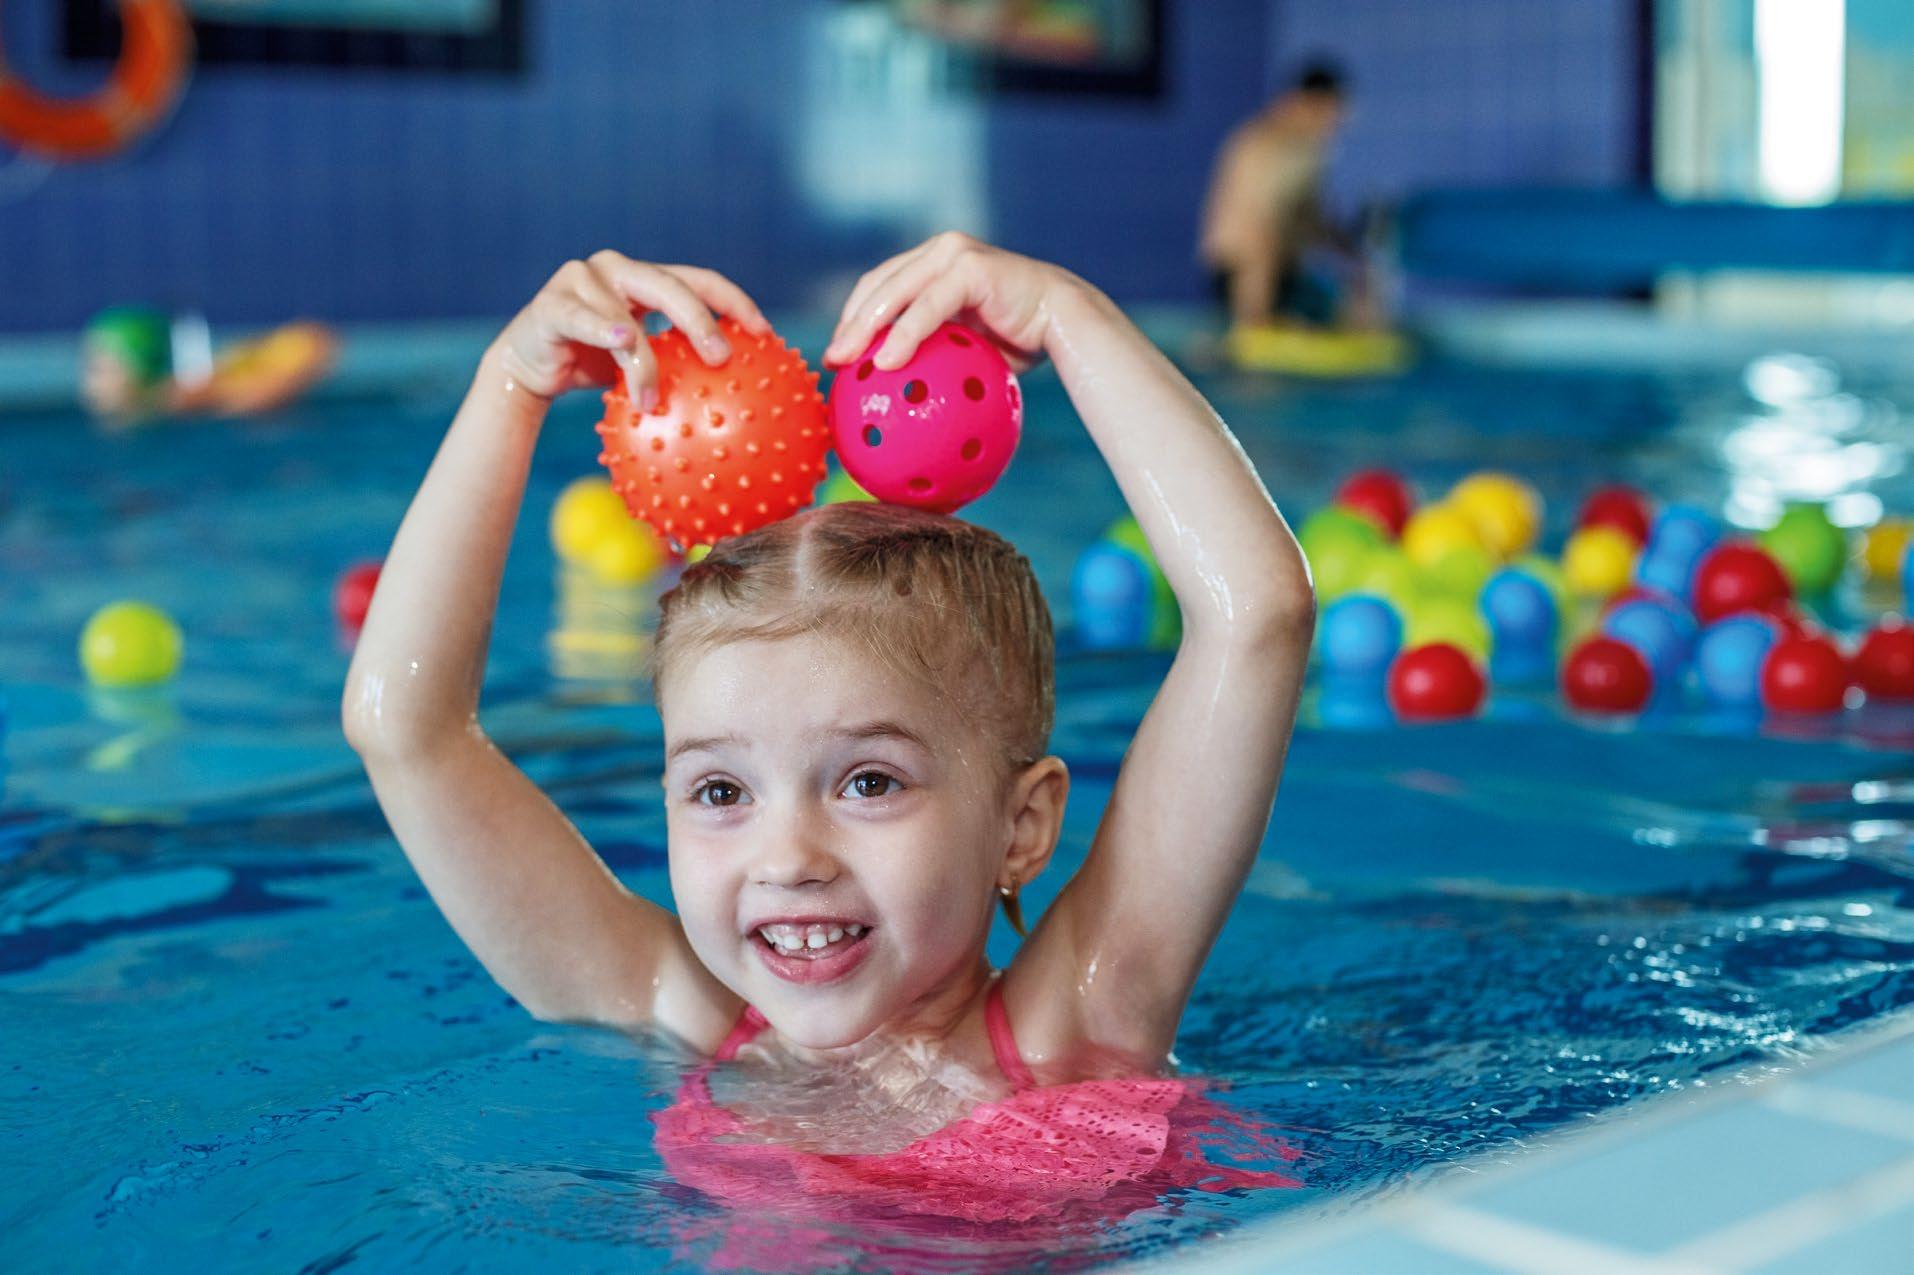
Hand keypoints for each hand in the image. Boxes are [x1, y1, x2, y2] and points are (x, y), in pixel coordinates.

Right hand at [491, 252, 768, 402]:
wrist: (529, 371)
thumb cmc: (593, 368)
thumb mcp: (642, 366)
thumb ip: (681, 367)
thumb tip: (742, 405)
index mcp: (647, 280)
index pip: (700, 281)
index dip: (735, 302)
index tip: (766, 334)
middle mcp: (618, 270)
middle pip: (671, 285)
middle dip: (701, 319)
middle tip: (722, 358)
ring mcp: (582, 279)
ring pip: (626, 315)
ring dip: (642, 361)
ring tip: (653, 398)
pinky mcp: (551, 301)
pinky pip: (582, 318)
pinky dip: (603, 328)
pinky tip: (623, 341)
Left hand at [822, 232, 1087, 374]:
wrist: (1064, 323)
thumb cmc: (1018, 342)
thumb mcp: (964, 348)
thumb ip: (931, 354)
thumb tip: (898, 393)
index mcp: (933, 265)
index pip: (880, 288)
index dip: (852, 319)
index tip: (838, 356)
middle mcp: (939, 251)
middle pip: (879, 286)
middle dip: (849, 325)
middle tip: (832, 362)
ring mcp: (953, 254)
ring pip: (896, 291)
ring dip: (866, 329)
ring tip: (848, 362)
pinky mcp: (969, 266)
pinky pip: (927, 305)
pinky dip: (904, 333)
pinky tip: (887, 360)